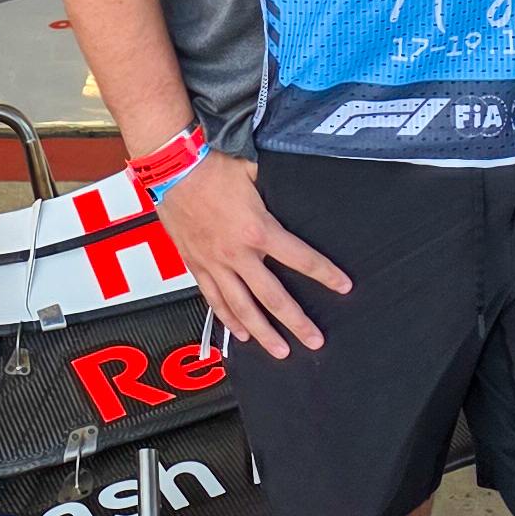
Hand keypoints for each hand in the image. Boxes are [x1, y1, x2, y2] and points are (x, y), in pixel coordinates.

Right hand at [156, 149, 351, 359]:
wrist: (170, 167)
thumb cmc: (211, 164)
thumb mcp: (253, 170)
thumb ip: (277, 185)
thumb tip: (297, 183)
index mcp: (257, 230)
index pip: (301, 259)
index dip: (326, 274)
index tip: (344, 287)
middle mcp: (237, 254)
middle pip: (273, 297)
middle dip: (297, 322)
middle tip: (315, 341)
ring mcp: (214, 263)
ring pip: (242, 308)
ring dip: (263, 333)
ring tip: (280, 351)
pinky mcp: (195, 265)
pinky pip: (213, 299)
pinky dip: (228, 319)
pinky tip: (240, 334)